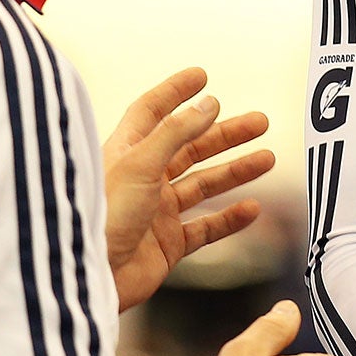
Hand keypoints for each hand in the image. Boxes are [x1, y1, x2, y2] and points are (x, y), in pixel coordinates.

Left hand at [103, 67, 274, 308]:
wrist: (88, 278)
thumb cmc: (101, 217)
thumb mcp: (139, 164)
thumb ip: (176, 132)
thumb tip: (209, 104)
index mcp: (126, 153)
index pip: (152, 112)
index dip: (175, 92)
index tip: (202, 77)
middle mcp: (141, 179)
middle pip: (189, 147)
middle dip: (225, 134)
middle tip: (260, 122)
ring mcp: (155, 212)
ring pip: (202, 185)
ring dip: (235, 172)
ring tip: (267, 159)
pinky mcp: (166, 245)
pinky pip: (205, 228)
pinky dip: (229, 218)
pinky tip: (252, 208)